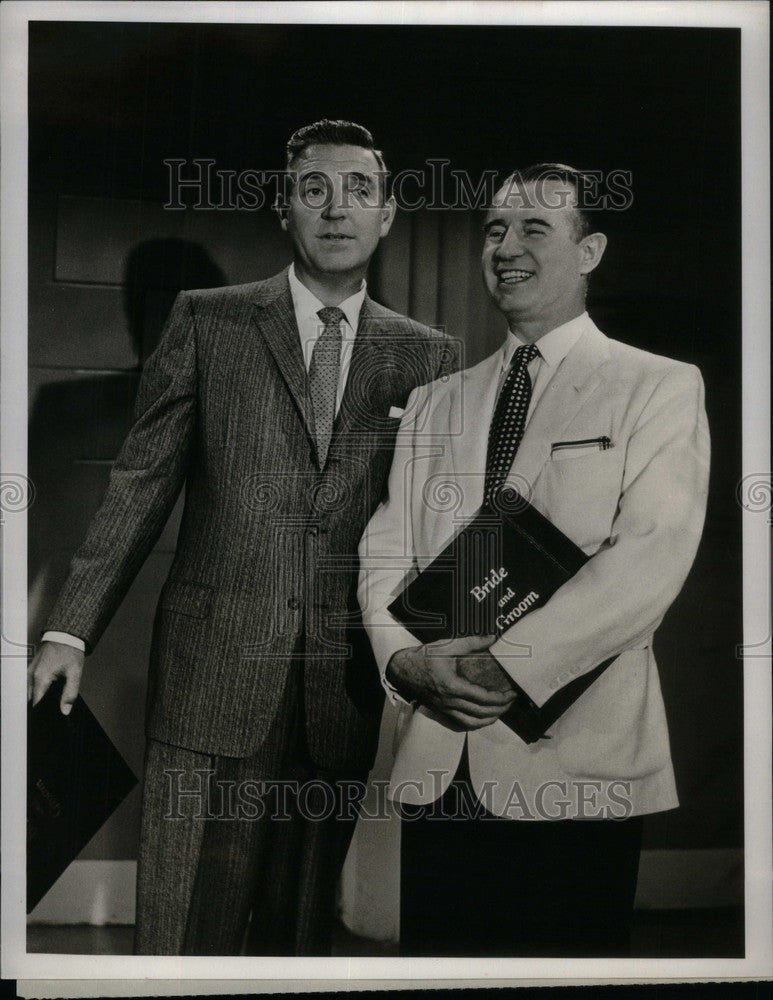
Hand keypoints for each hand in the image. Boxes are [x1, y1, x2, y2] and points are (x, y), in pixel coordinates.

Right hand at [27, 641, 83, 714]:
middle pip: (32, 698)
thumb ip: (70, 693)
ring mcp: (30, 671)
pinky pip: (31, 683)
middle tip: (52, 708)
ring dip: (39, 696)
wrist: (66, 635)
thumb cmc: (70, 650)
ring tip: (51, 697)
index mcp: (41, 678)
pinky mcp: (32, 668)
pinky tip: (48, 688)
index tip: (50, 716)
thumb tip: (65, 709)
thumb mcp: (74, 673)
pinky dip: (38, 688)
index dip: (43, 712)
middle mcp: (32, 675)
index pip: (36, 703)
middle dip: (41, 705)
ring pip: (30, 691)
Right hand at [386, 635, 516, 730]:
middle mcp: (450, 702)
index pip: (484, 698)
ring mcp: (445, 709)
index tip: (512, 692)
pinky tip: (483, 718)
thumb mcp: (446, 645)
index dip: (501, 698)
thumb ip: (471, 642)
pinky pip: (463, 724)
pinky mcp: (442, 712)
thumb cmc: (424, 657)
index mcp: (453, 687)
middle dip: (501, 709)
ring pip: (473, 723)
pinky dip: (476, 723)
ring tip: (501, 710)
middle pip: (482, 713)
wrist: (401, 670)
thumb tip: (493, 638)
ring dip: (491, 719)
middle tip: (511, 700)